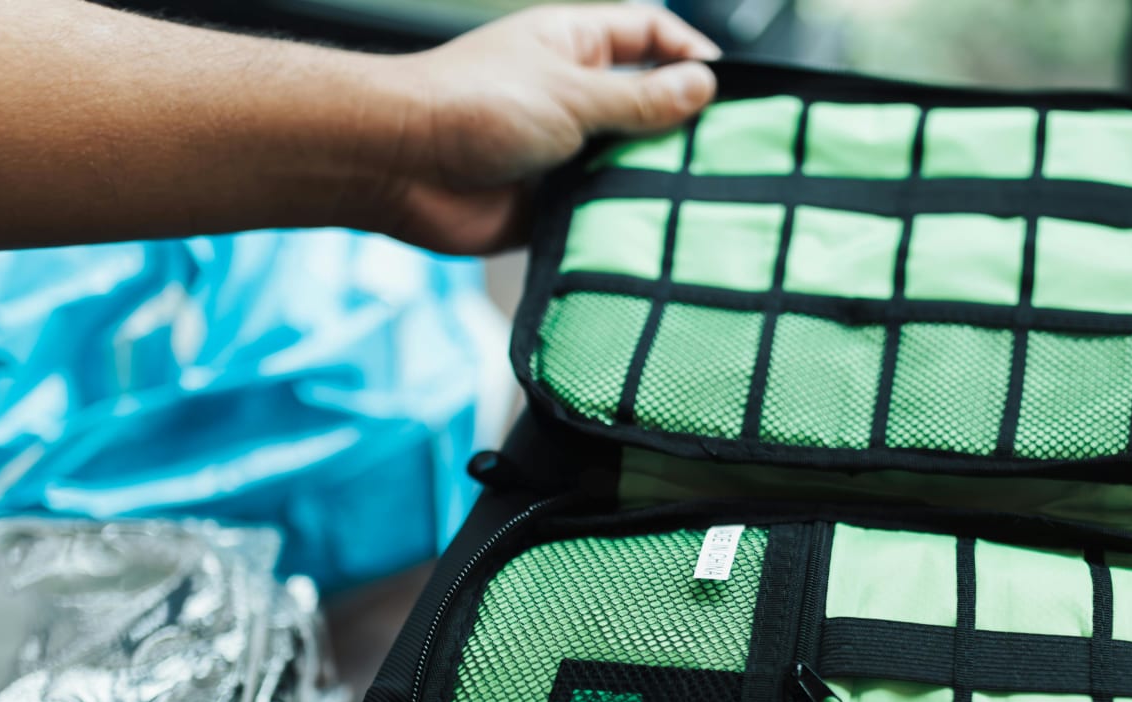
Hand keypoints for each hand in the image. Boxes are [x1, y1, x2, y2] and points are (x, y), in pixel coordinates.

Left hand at [362, 4, 718, 254]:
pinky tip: (660, 236)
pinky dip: (627, 221)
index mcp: (575, 47)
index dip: (690, 54)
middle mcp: (572, 95)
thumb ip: (641, 98)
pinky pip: (602, 211)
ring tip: (706, 202)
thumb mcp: (572, 94)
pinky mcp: (552, 203)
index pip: (650, 36)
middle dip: (685, 128)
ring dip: (658, 181)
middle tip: (730, 155)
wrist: (401, 167)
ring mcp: (563, 151)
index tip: (727, 89)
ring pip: (629, 163)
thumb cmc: (473, 107)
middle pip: (648, 105)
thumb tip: (703, 87)